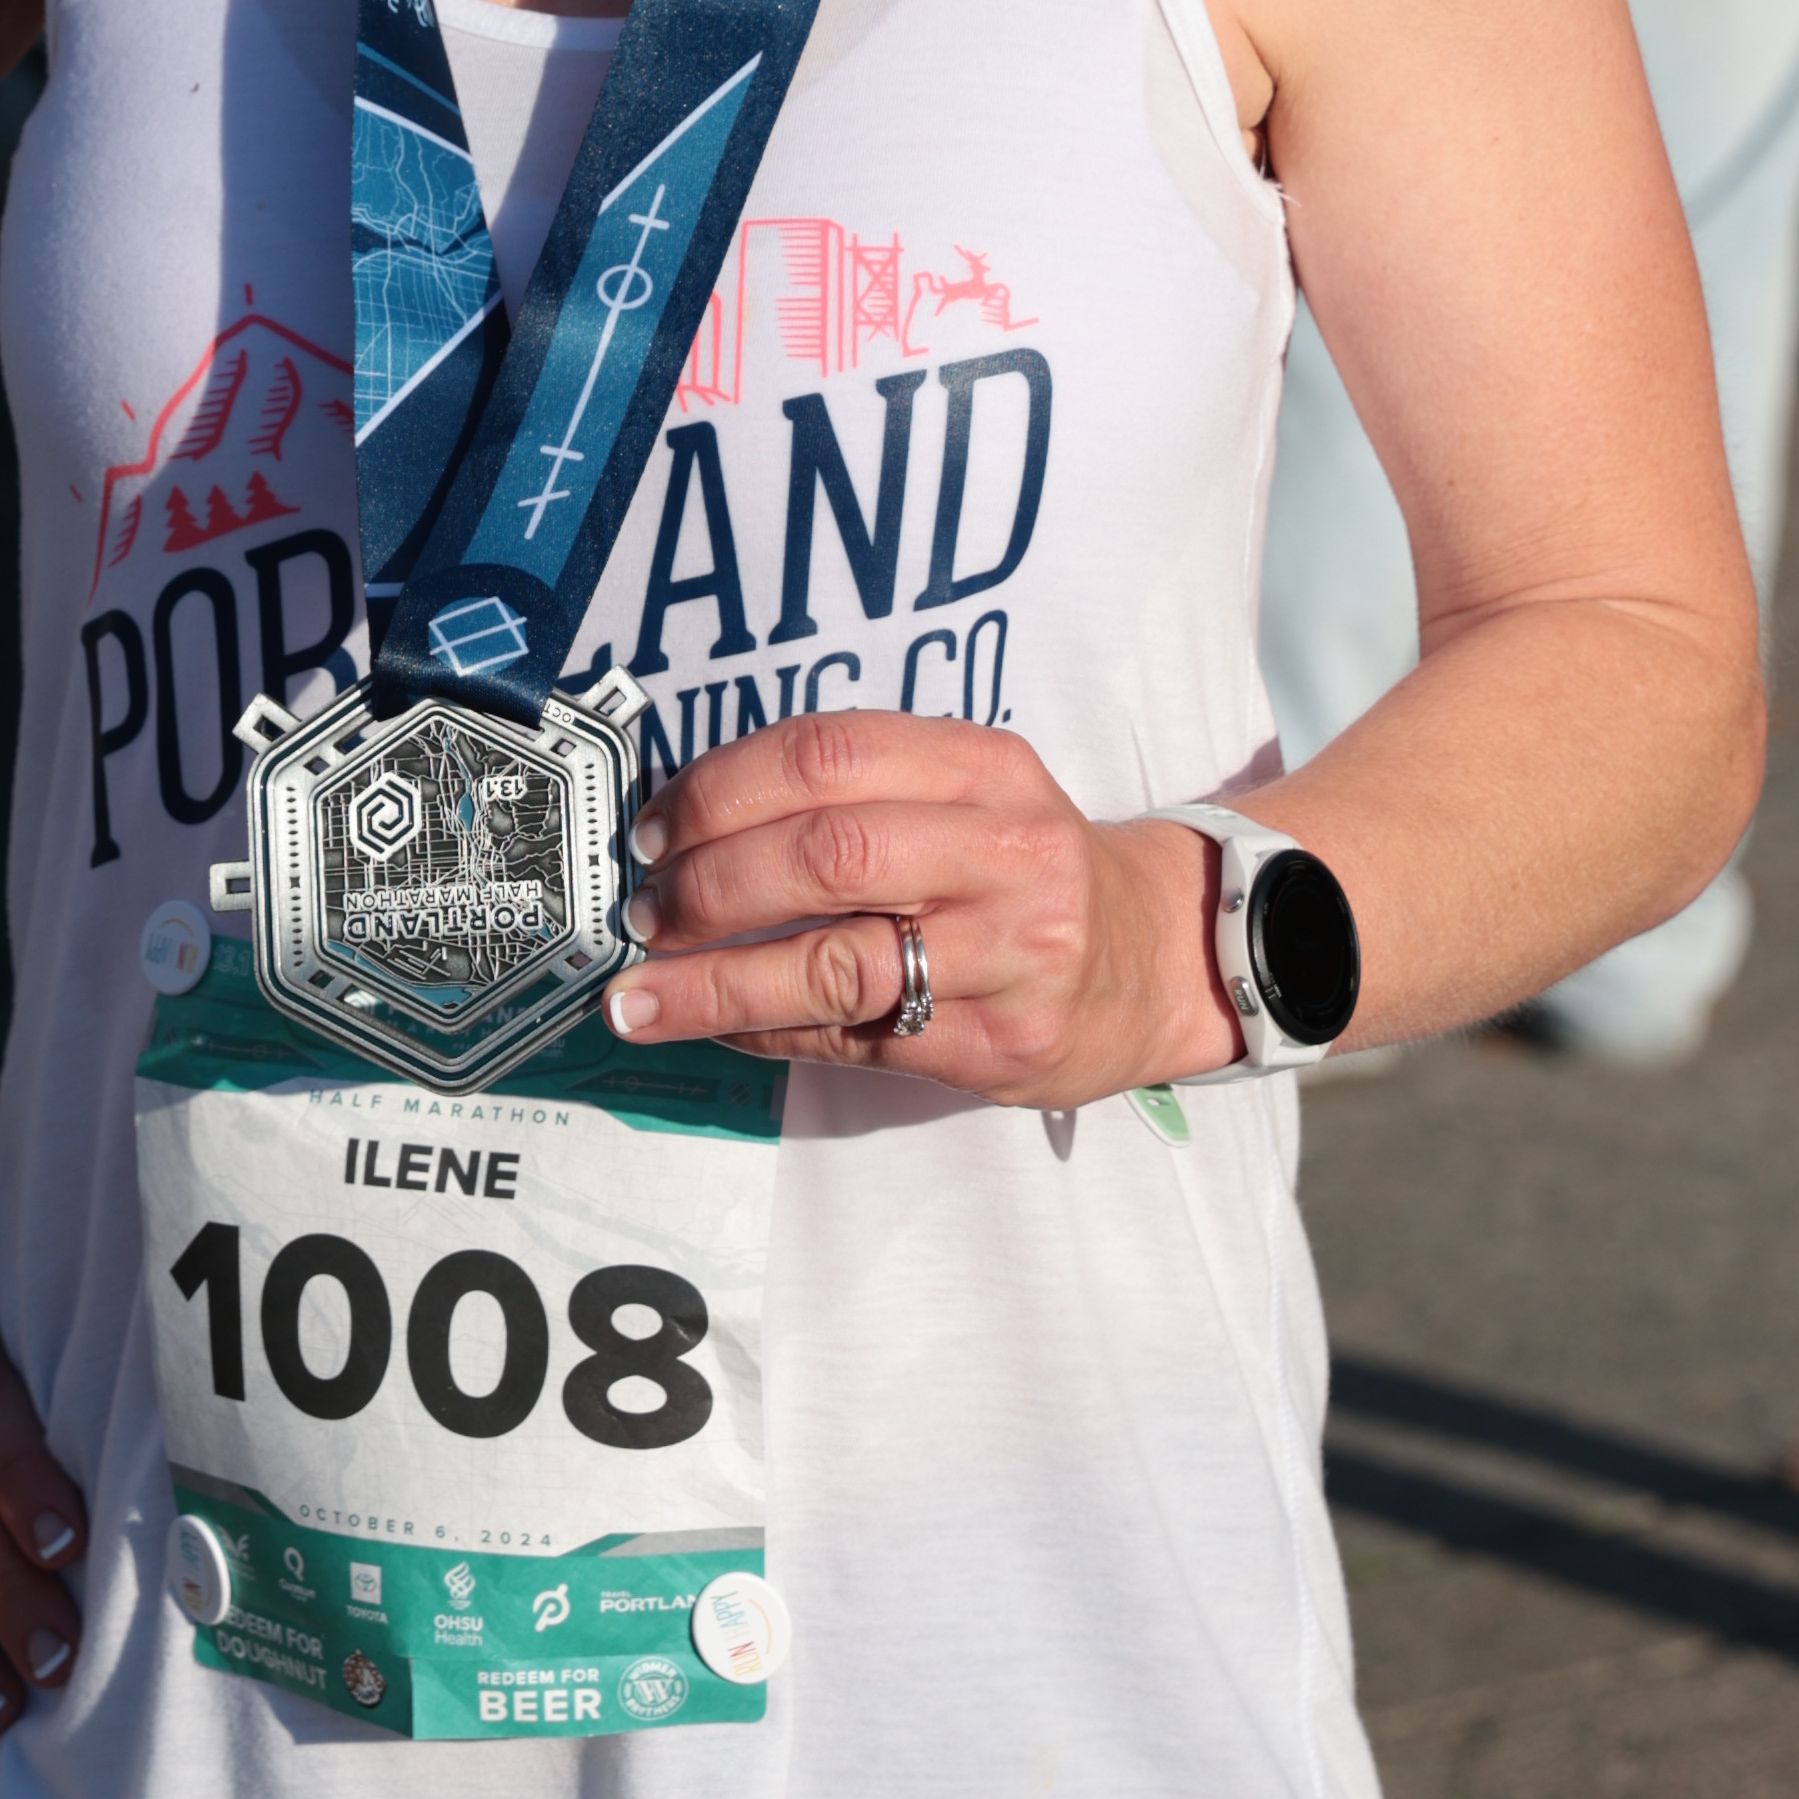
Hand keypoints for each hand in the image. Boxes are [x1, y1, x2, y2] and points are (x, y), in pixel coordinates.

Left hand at [603, 709, 1236, 1103]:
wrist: (1158, 957)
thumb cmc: (1026, 866)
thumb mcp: (969, 791)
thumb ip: (856, 790)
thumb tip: (689, 825)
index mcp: (983, 765)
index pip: (825, 753)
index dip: (718, 788)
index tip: (652, 825)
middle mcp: (1004, 851)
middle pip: (826, 852)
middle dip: (708, 882)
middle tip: (643, 908)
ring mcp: (1009, 954)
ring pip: (835, 964)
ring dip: (715, 981)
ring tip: (640, 994)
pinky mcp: (1001, 1045)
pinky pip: (858, 1039)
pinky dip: (770, 1031)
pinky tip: (721, 1025)